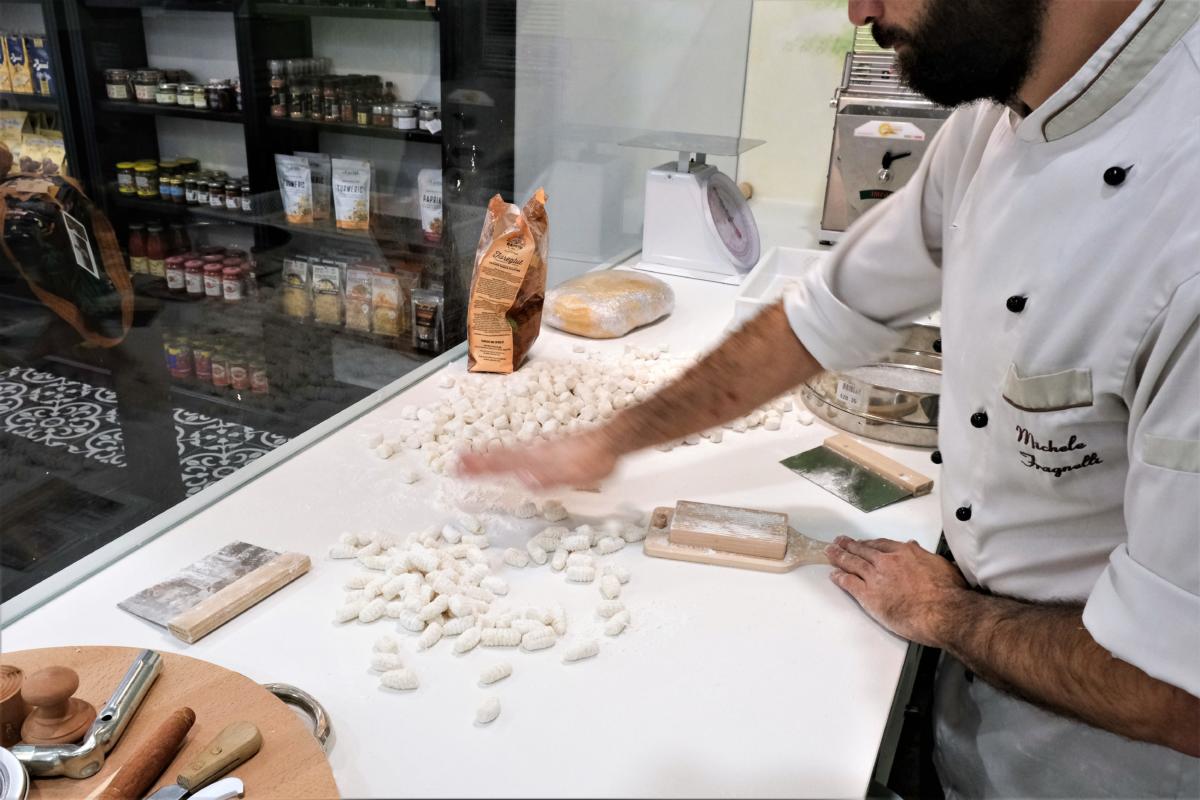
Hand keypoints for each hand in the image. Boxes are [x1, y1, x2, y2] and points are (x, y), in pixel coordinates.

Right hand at [456, 429, 619, 489]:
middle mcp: (534, 452)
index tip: (460, 468)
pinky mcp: (549, 449)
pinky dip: (506, 455)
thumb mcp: (572, 474)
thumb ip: (549, 477)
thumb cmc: (593, 459)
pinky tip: (507, 457)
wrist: (609, 441)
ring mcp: (541, 449)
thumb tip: (525, 479)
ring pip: (509, 453)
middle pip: (500, 456)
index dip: (481, 467)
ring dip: (488, 457)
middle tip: (457, 463)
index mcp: (536, 458)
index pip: (502, 464)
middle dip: (478, 461)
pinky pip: (521, 452)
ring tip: (471, 458)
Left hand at [825, 536, 968, 647]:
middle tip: (840, 542)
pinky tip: (834, 575)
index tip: (864, 543)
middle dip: (850, 545)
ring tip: (830, 553)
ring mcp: (876, 577)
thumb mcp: (941, 565)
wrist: (943, 611)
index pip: (881, 545)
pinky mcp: (869, 595)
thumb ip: (924, 556)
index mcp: (905, 553)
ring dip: (839, 556)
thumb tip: (916, 548)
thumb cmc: (948, 593)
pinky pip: (849, 583)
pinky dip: (840, 577)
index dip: (869, 543)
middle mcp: (887, 562)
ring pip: (852, 563)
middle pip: (863, 550)